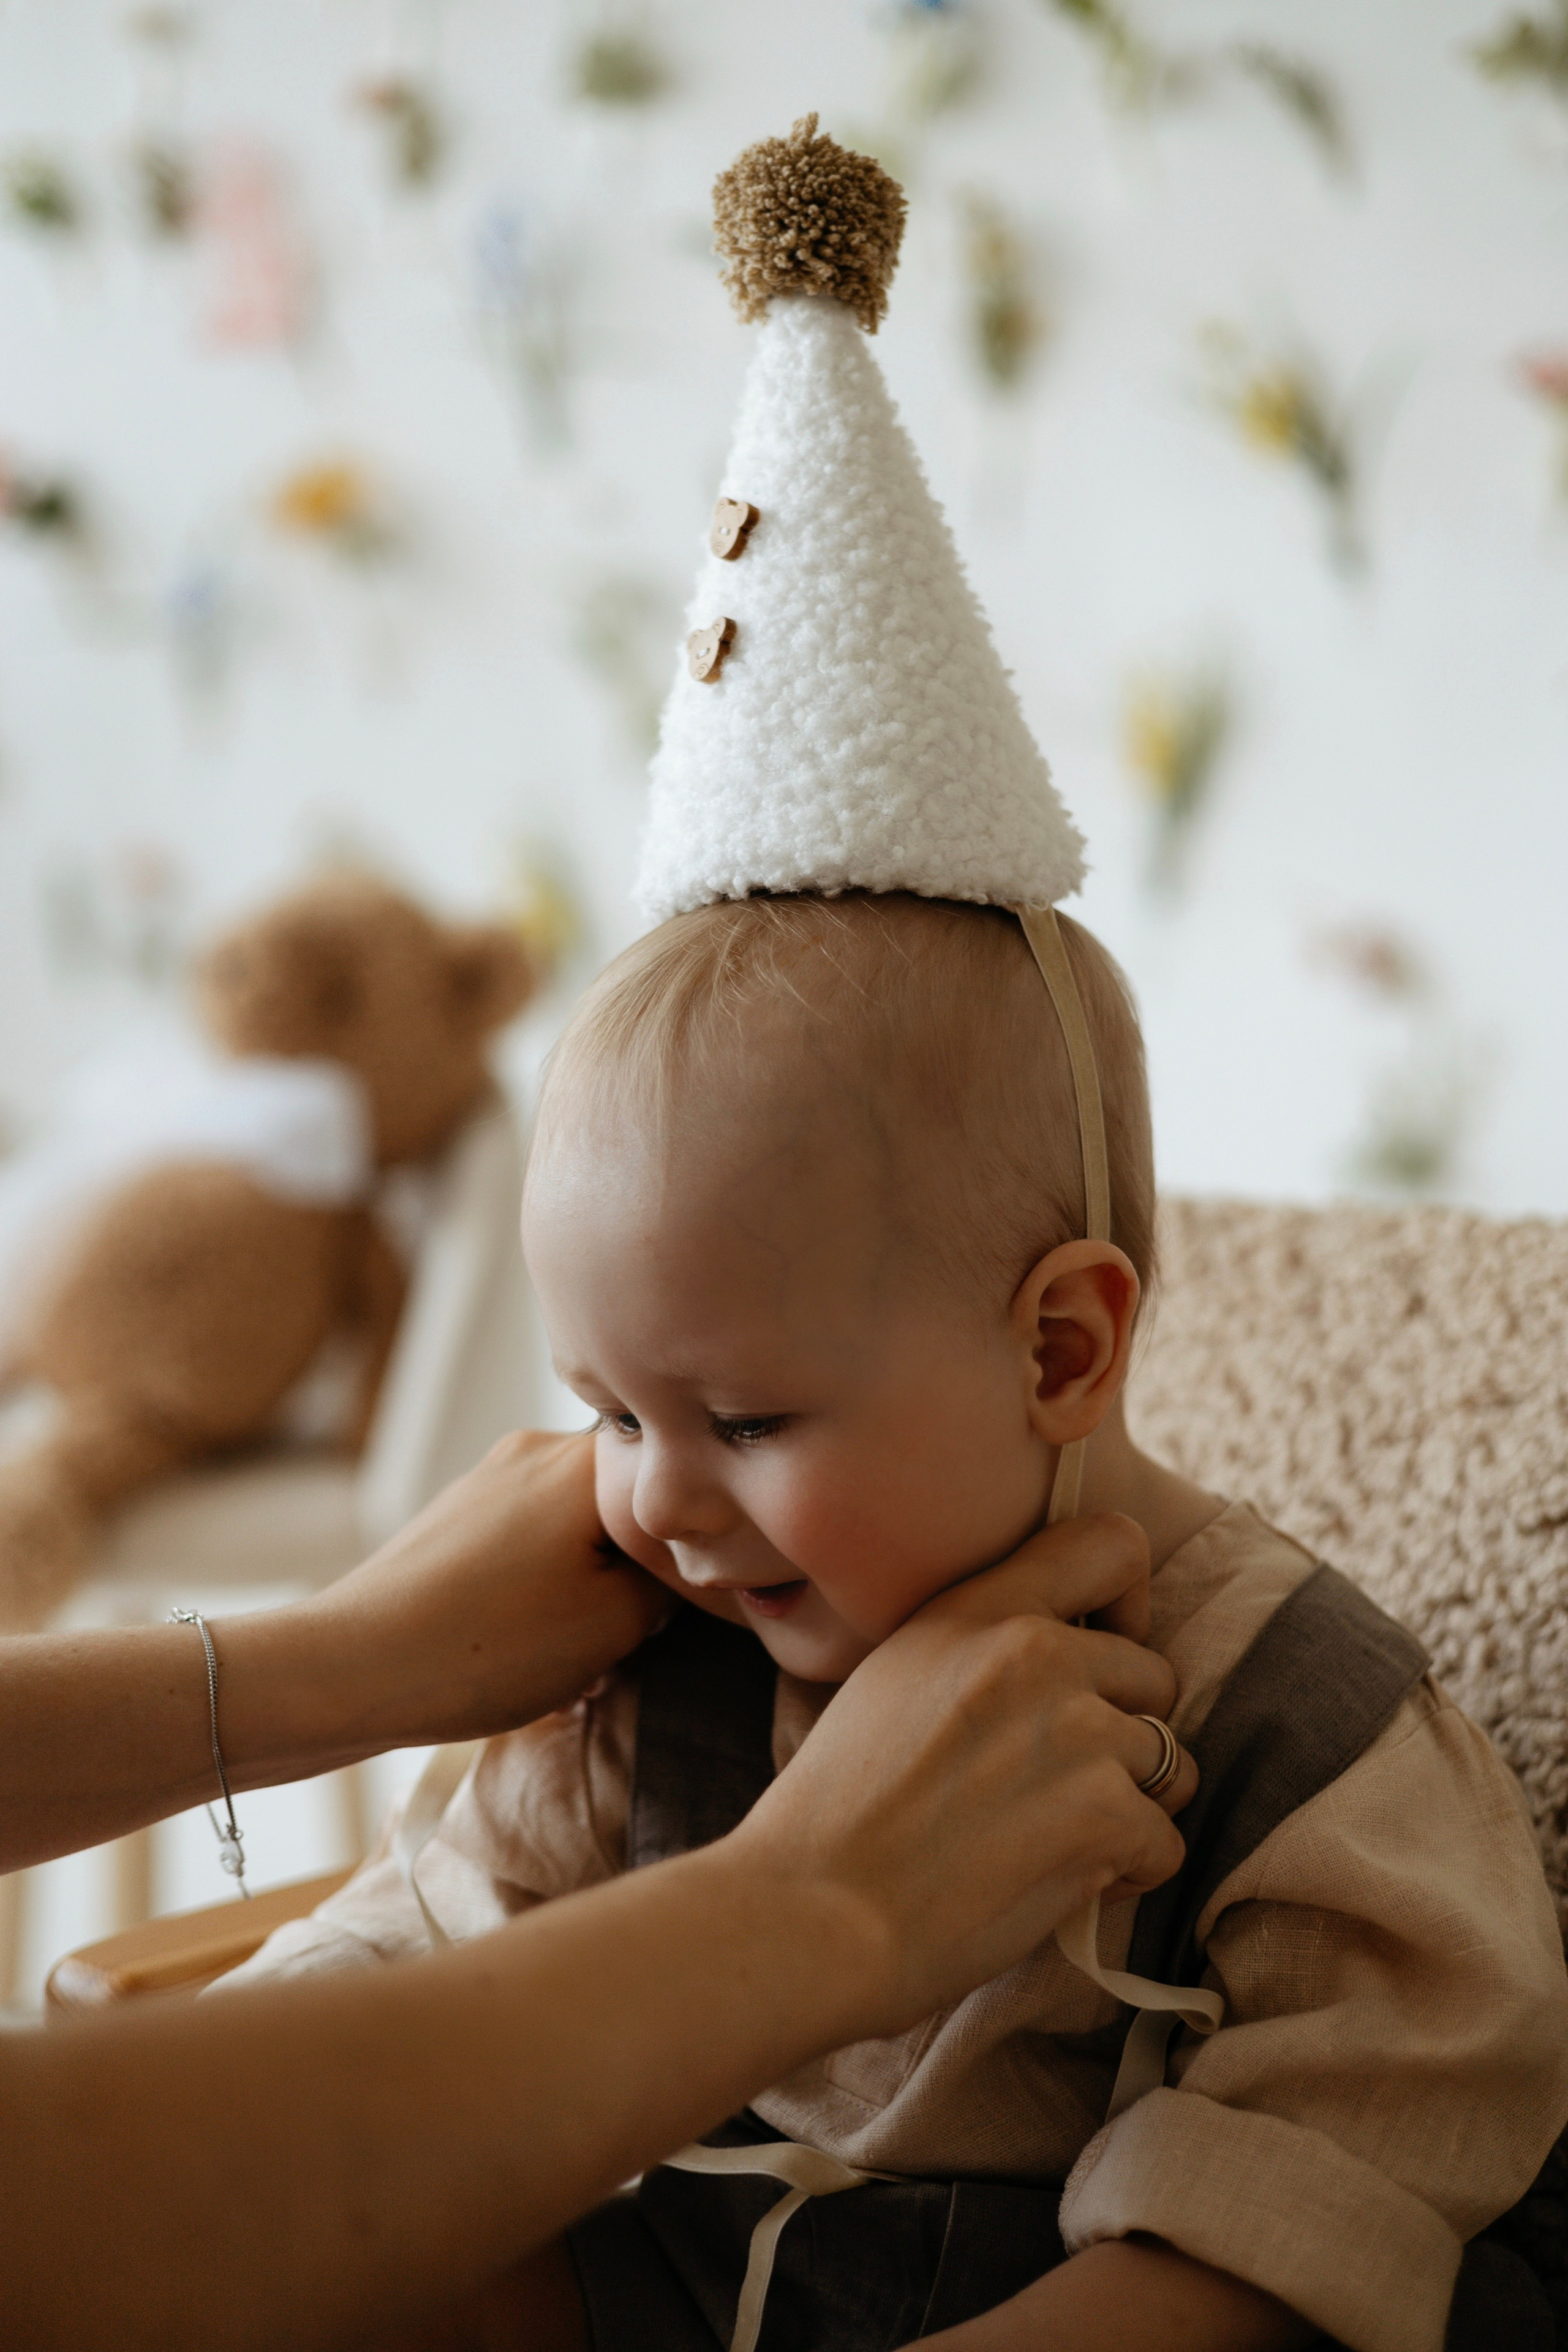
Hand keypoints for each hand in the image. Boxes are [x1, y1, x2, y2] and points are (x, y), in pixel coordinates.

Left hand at [305, 1430, 669, 1749]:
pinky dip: (545, 1589)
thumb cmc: (488, 1647)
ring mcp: (489, 1479)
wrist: (352, 1668)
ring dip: (591, 1586)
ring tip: (575, 1652)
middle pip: (626, 1503)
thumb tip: (684, 1565)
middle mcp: (535, 1449)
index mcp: (584, 1458)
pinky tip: (529, 1645)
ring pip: (578, 1528)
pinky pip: (530, 1543)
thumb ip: (672, 1581)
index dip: (696, 1545)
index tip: (691, 1603)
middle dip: (637, 1571)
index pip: (680, 1481)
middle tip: (632, 1637)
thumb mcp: (616, 1624)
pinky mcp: (456, 1517)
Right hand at [731, 1511, 1191, 2037]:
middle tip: (1057, 1788)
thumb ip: (980, 1645)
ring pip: (1171, 1763)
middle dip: (1124, 1735)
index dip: (1130, 1604)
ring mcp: (1077, 1731)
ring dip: (1130, 1808)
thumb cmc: (838, 1810)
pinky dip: (1125, 1875)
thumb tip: (1068, 1655)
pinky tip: (1057, 1885)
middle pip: (1154, 1676)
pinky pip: (1164, 1843)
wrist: (813, 1911)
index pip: (1112, 1544)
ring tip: (1052, 1840)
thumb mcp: (896, 1675)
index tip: (1104, 1653)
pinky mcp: (1104, 1815)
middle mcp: (1037, 1652)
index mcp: (979, 1609)